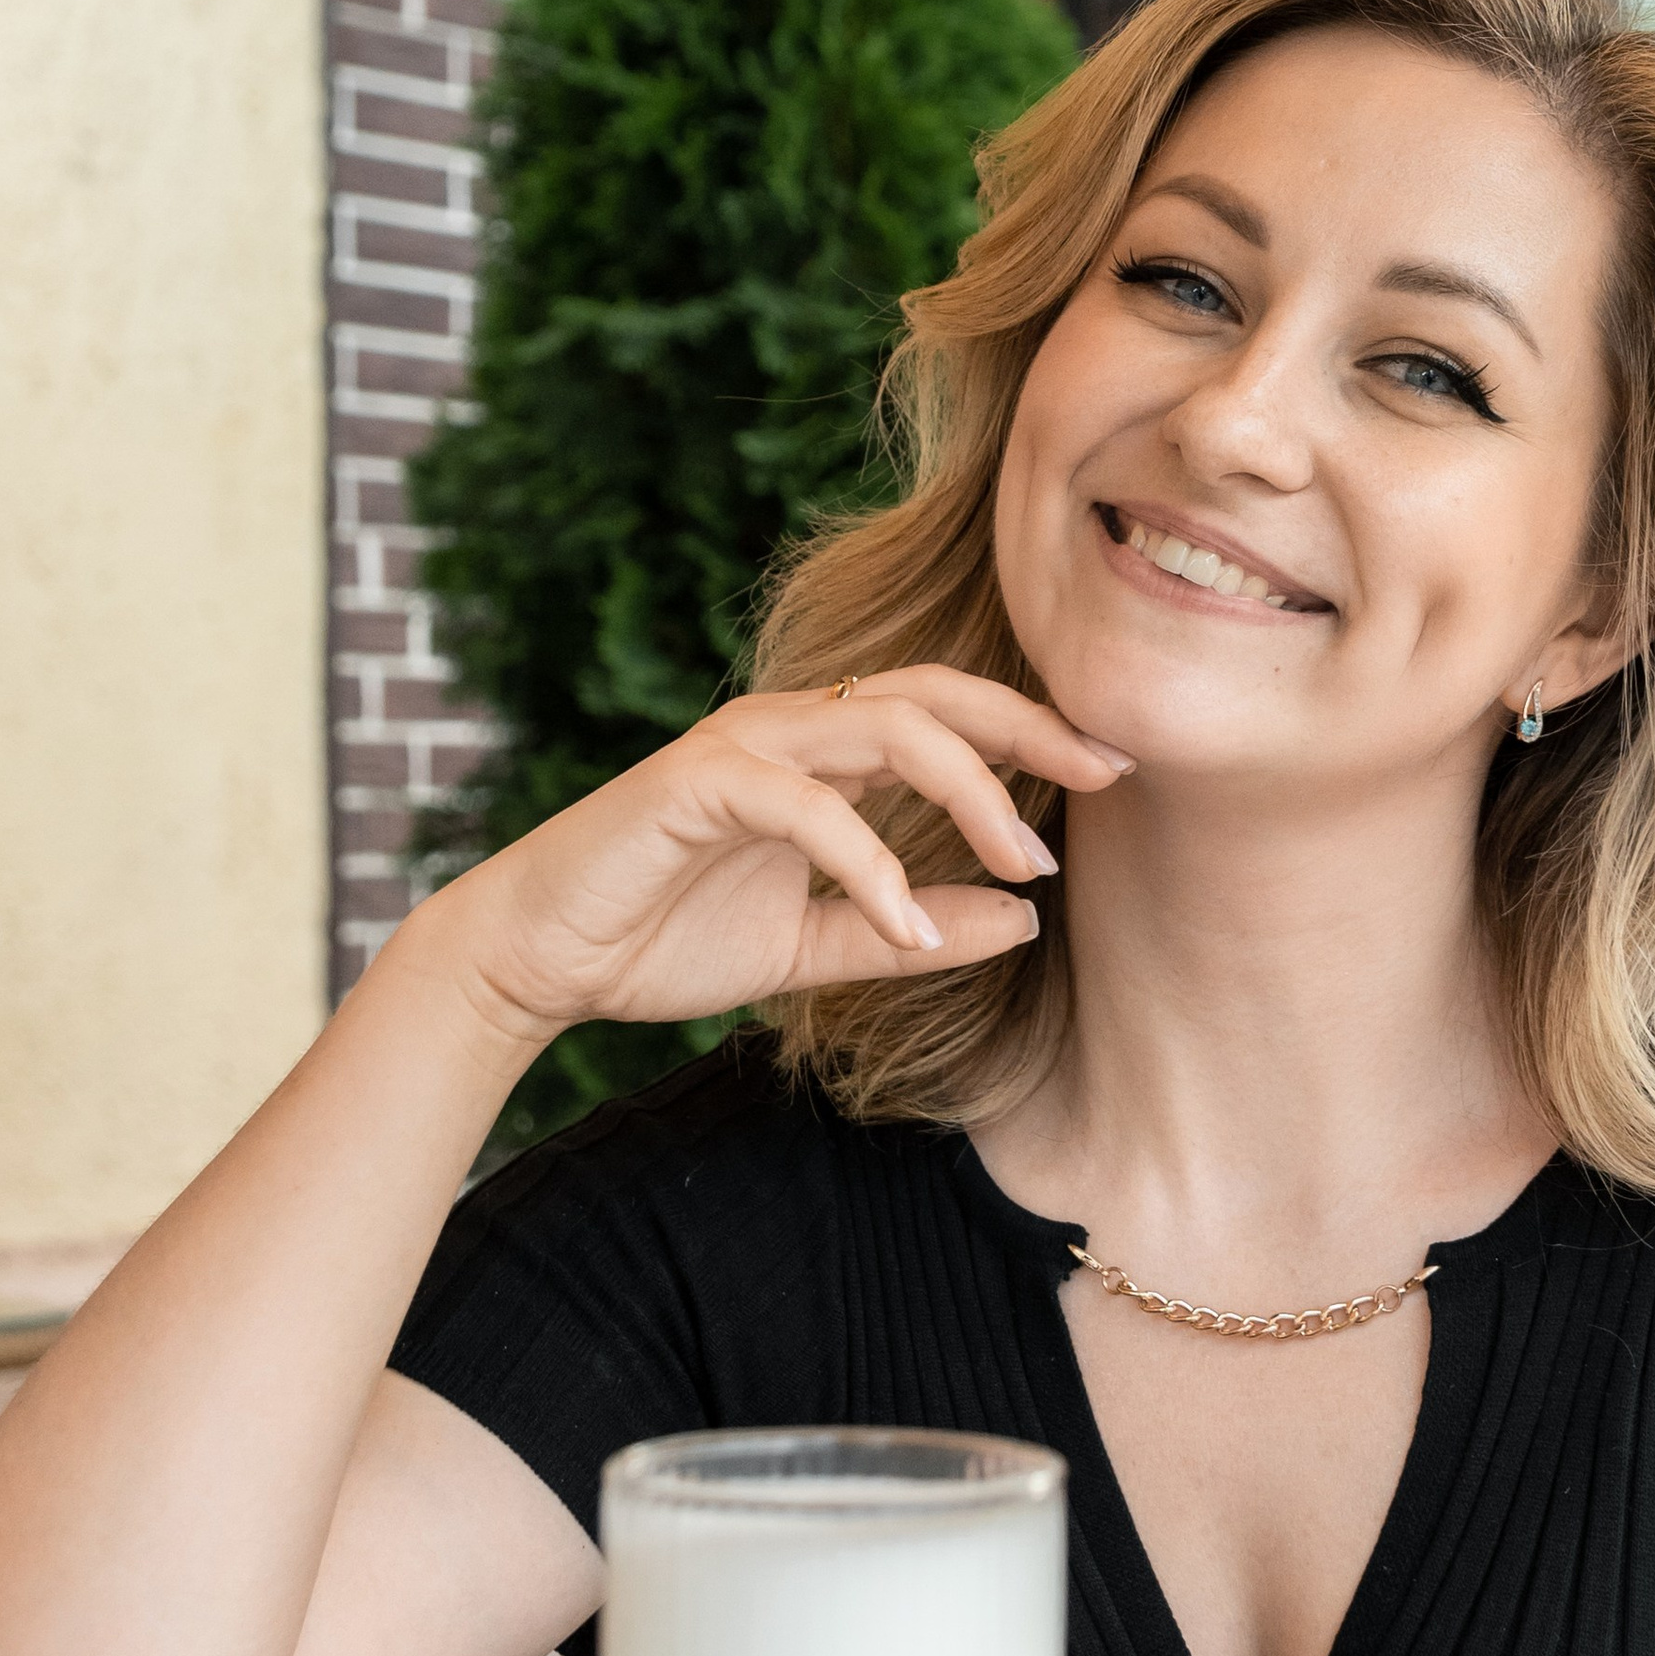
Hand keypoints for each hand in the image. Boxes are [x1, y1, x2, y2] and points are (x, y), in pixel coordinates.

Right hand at [406, 668, 1131, 1043]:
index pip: (947, 712)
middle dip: (1030, 729)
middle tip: (1105, 779)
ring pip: (886, 727)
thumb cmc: (664, 940)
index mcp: (820, 753)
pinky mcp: (696, 784)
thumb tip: (1025, 920)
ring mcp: (742, 745)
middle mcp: (789, 728)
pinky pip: (808, 807)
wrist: (541, 961)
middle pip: (935, 693)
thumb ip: (910, 931)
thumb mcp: (815, 949)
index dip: (1033, 731)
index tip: (1113, 773)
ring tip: (1027, 867)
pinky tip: (914, 929)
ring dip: (970, 794)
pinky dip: (873, 865)